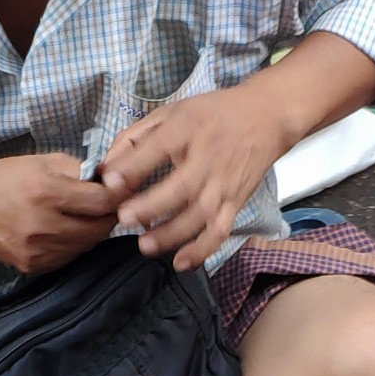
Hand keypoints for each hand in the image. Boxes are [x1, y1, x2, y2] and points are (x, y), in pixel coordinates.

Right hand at [0, 153, 117, 275]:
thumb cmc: (8, 177)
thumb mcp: (44, 161)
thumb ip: (79, 170)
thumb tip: (110, 181)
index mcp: (46, 192)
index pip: (101, 201)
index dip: (118, 195)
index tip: (122, 189)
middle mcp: (43, 225)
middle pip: (98, 228)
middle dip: (109, 215)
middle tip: (108, 205)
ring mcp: (37, 250)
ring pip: (86, 246)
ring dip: (93, 232)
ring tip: (87, 217)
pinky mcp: (33, 266)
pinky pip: (68, 258)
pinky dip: (75, 245)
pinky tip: (67, 231)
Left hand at [98, 84, 286, 272]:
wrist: (267, 118)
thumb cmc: (212, 115)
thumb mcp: (171, 113)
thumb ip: (134, 138)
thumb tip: (106, 170)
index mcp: (187, 128)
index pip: (158, 147)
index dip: (133, 166)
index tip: (110, 182)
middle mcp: (207, 159)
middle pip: (179, 188)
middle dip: (150, 206)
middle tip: (124, 218)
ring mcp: (223, 185)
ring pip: (198, 216)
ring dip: (171, 234)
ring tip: (145, 245)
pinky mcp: (235, 203)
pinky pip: (219, 232)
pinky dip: (202, 250)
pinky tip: (180, 262)